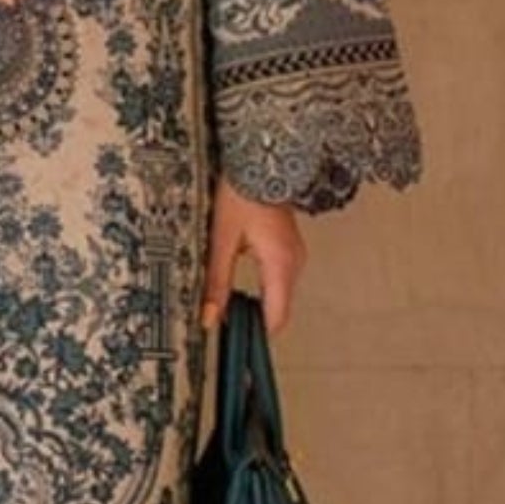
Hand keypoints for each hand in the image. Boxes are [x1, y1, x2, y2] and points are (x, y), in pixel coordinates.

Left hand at [201, 176, 305, 333]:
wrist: (259, 163)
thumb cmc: (240, 194)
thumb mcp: (221, 241)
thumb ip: (216, 282)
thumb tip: (209, 317)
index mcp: (280, 264)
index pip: (276, 318)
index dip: (256, 334)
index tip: (236, 340)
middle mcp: (294, 262)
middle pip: (278, 309)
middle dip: (253, 320)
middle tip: (224, 324)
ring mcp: (294, 254)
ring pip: (279, 295)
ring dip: (257, 304)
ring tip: (228, 305)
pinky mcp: (289, 248)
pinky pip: (279, 279)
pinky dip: (262, 288)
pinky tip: (240, 285)